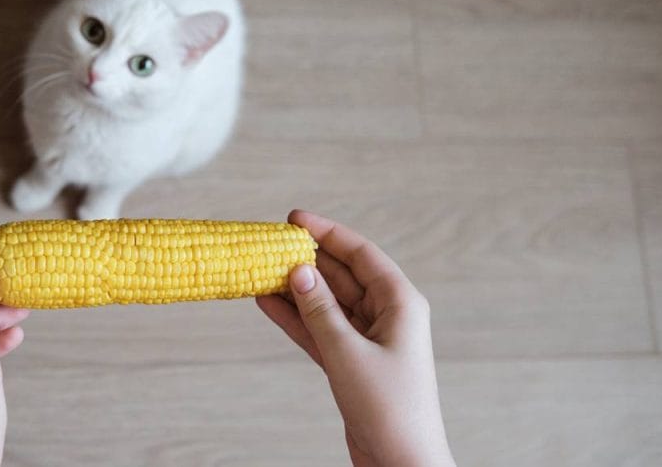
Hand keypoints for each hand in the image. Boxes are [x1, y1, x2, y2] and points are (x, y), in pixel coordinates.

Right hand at [257, 211, 455, 466]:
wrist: (401, 465)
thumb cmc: (389, 409)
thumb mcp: (348, 354)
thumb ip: (321, 310)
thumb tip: (299, 270)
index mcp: (400, 303)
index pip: (361, 254)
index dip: (328, 233)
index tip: (294, 218)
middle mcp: (386, 315)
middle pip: (341, 275)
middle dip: (307, 258)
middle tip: (270, 242)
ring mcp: (366, 339)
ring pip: (326, 302)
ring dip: (296, 288)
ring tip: (260, 268)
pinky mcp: (350, 362)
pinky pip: (318, 328)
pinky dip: (295, 317)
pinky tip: (267, 302)